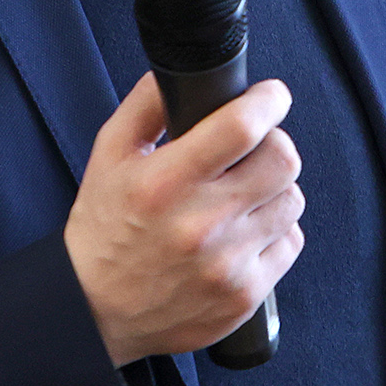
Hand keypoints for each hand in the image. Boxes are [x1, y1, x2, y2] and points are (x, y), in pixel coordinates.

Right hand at [63, 71, 303, 367]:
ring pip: (291, 200)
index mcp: (165, 183)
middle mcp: (200, 224)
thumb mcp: (108, 156)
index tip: (270, 96)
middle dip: (273, 144)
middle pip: (283, 160)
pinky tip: (243, 233)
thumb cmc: (104, 230)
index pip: (242, 127)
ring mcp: (227, 263)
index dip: (268, 101)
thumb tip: (185, 74)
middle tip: (254, 150)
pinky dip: (273, 232)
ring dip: (274, 189)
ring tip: (243, 195)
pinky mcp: (244, 294)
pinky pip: (289, 243)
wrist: (94, 311)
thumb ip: (146, 105)